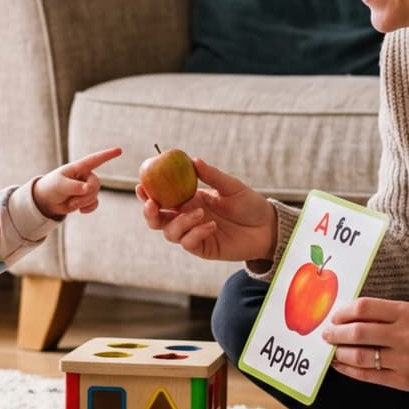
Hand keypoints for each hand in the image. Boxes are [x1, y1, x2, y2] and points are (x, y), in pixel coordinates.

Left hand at [33, 147, 122, 218]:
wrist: (46, 201)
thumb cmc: (51, 187)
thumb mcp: (60, 185)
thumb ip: (74, 186)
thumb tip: (88, 189)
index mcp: (79, 167)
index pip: (95, 159)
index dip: (108, 154)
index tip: (119, 150)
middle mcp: (85, 176)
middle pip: (96, 184)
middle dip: (85, 195)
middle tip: (72, 201)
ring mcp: (87, 187)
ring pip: (94, 195)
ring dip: (83, 202)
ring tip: (70, 203)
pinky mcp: (86, 198)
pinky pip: (95, 203)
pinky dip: (88, 208)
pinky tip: (80, 210)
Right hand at [138, 157, 277, 263]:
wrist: (266, 227)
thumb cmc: (249, 204)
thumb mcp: (231, 186)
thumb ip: (212, 175)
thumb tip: (194, 160)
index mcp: (188, 199)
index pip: (161, 197)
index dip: (147, 193)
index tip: (141, 184)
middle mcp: (186, 217)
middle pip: (156, 219)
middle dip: (149, 213)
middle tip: (152, 204)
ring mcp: (193, 233)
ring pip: (170, 232)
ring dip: (180, 222)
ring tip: (200, 213)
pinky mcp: (203, 248)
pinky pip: (188, 242)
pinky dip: (196, 233)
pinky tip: (211, 225)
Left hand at [322, 298, 408, 392]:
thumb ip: (380, 313)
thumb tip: (343, 317)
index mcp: (406, 313)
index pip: (364, 308)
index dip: (343, 312)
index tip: (334, 317)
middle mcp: (405, 335)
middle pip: (358, 333)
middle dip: (336, 334)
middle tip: (326, 334)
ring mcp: (404, 360)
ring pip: (360, 356)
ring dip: (340, 353)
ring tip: (332, 350)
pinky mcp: (402, 380)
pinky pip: (368, 375)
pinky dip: (349, 370)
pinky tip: (340, 365)